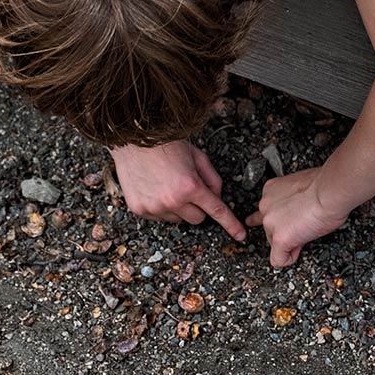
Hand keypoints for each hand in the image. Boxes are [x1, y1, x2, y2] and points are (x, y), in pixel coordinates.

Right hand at [110, 141, 245, 239]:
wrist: (134, 139)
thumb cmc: (166, 144)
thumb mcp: (198, 156)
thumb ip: (213, 179)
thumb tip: (217, 198)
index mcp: (190, 186)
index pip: (217, 211)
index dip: (231, 224)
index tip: (240, 235)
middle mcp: (172, 201)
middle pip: (198, 219)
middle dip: (198, 207)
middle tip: (188, 190)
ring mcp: (154, 207)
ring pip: (178, 220)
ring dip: (178, 208)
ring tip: (167, 186)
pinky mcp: (139, 209)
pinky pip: (159, 217)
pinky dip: (160, 208)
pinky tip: (154, 189)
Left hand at [250, 165, 348, 266]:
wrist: (330, 192)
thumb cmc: (324, 188)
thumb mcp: (301, 189)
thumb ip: (292, 200)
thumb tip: (298, 211)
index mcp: (271, 190)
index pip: (268, 210)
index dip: (282, 218)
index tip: (288, 221)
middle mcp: (266, 206)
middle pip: (268, 227)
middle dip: (284, 231)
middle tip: (302, 227)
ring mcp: (271, 223)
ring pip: (272, 242)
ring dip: (287, 242)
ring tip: (304, 234)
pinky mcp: (280, 238)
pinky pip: (278, 259)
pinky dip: (288, 259)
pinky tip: (296, 253)